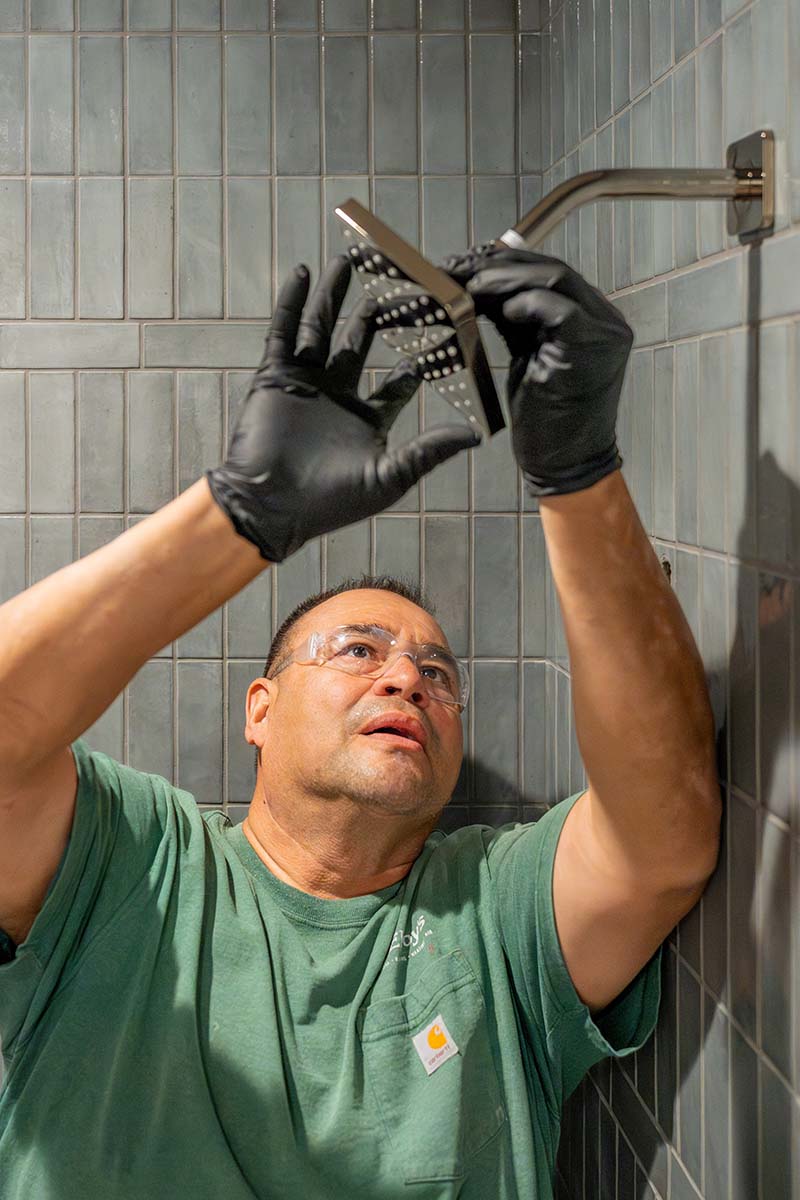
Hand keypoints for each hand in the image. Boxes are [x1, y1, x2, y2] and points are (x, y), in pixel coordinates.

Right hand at [206, 257, 479, 561]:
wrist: (272, 507)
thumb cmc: (331, 503)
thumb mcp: (391, 476)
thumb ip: (430, 450)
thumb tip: (476, 435)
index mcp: (367, 419)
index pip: (399, 380)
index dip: (419, 357)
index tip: (441, 329)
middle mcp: (338, 395)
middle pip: (360, 342)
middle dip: (375, 313)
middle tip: (395, 283)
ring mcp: (306, 382)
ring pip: (323, 329)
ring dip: (335, 296)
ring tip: (348, 261)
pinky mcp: (276, 376)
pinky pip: (285, 331)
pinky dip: (293, 302)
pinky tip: (304, 273)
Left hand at [443, 246, 632, 496]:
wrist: (566, 465)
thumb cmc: (546, 420)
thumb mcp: (528, 356)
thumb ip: (518, 320)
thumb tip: (483, 286)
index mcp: (593, 317)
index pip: (549, 271)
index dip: (505, 262)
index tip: (465, 265)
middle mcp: (605, 319)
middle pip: (551, 268)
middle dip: (498, 265)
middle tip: (455, 270)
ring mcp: (604, 333)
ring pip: (554, 279)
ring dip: (503, 279)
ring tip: (466, 287)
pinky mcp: (592, 349)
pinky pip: (558, 308)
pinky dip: (524, 302)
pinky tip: (498, 310)